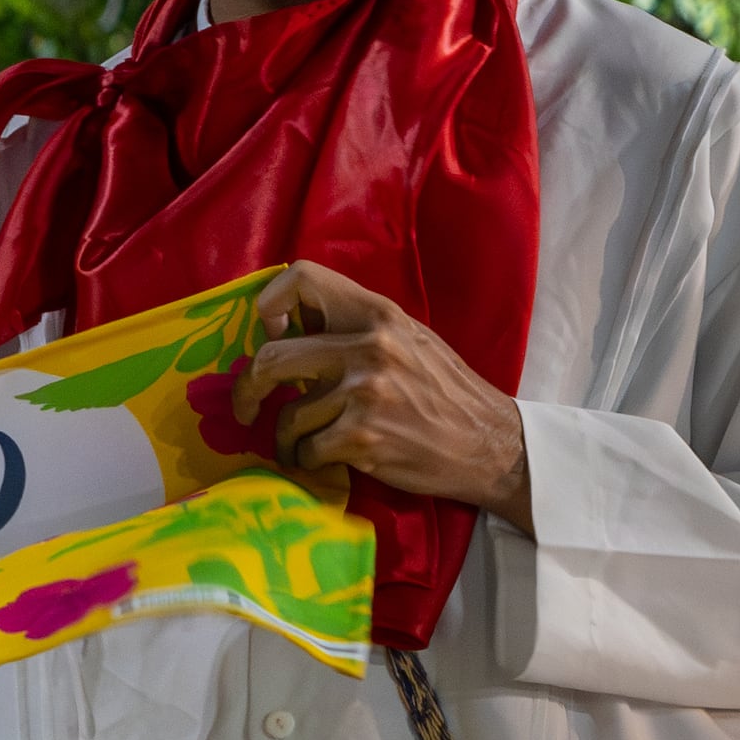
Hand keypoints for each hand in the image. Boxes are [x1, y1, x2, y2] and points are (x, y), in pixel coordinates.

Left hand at [235, 261, 533, 528]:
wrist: (492, 444)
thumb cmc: (443, 393)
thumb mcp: (408, 340)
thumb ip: (354, 330)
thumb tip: (286, 329)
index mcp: (378, 314)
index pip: (301, 278)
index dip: (270, 307)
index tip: (270, 337)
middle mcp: (369, 346)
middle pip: (270, 358)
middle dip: (248, 390)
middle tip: (248, 408)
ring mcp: (365, 392)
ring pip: (287, 416)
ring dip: (288, 439)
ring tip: (307, 445)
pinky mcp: (362, 437)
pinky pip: (305, 450)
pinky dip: (309, 461)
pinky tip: (330, 460)